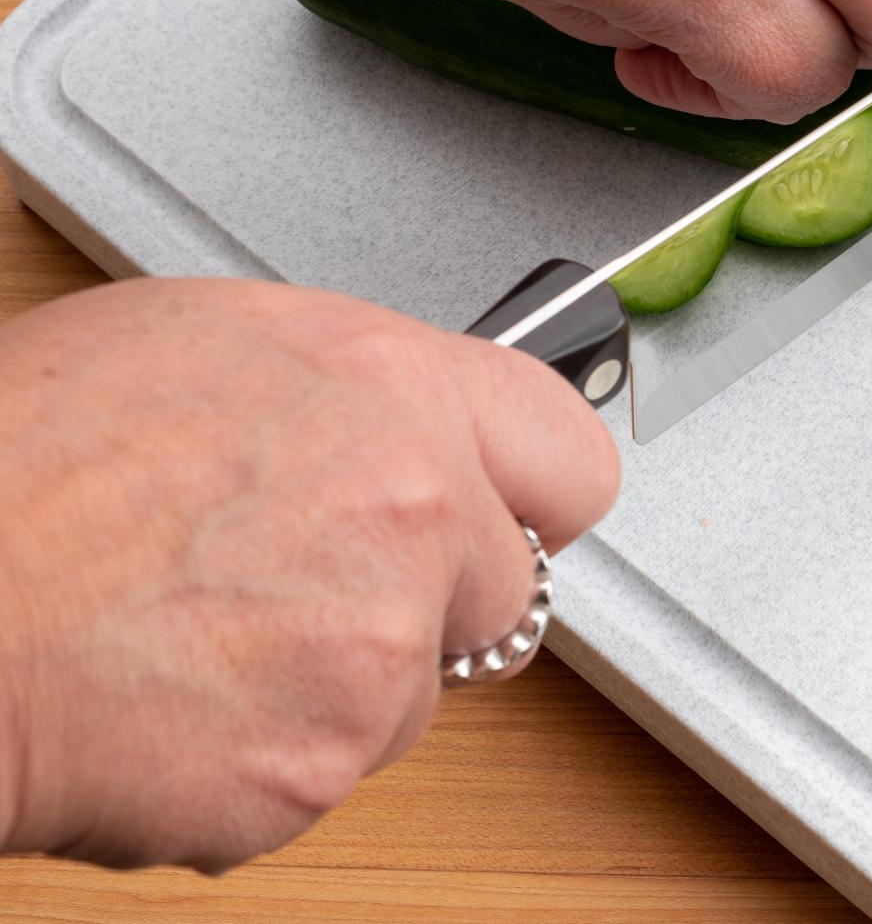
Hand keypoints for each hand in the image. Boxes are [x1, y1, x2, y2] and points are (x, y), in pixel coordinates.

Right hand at [0, 279, 618, 869]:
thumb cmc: (15, 467)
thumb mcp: (200, 346)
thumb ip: (348, 395)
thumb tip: (399, 426)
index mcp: (391, 388)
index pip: (569, 453)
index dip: (532, 494)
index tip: (509, 515)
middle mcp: (412, 508)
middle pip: (507, 592)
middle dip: (430, 603)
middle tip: (306, 590)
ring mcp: (376, 645)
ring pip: (415, 694)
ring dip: (338, 685)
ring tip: (196, 636)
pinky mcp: (322, 762)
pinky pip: (330, 772)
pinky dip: (265, 757)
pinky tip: (170, 702)